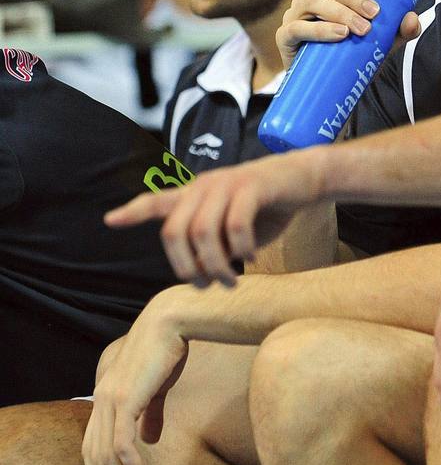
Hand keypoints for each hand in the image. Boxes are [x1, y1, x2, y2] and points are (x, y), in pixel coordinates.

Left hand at [82, 290, 189, 464]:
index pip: (91, 445)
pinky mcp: (126, 400)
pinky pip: (124, 445)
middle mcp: (100, 398)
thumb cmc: (168, 348)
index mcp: (104, 395)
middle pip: (97, 457)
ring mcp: (110, 399)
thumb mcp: (157, 386)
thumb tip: (149, 441)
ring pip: (109, 456)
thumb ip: (150, 414)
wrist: (173, 320)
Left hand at [104, 151, 326, 285]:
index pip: (158, 201)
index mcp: (197, 194)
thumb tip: (199, 272)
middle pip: (175, 232)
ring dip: (216, 264)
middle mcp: (205, 186)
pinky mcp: (252, 186)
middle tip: (205, 286)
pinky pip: (235, 224)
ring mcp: (227, 183)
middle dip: (185, 266)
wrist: (305, 178)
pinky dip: (241, 248)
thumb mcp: (235, 228)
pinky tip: (250, 257)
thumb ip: (213, 245)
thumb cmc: (268, 207)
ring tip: (230, 280)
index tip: (110, 220)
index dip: (134, 211)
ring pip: (203, 233)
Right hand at [276, 0, 421, 69]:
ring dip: (340, 11)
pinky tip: (340, 35)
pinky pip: (297, 28)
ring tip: (362, 29)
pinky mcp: (285, 38)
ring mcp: (294, 16)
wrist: (329, 85)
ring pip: (312, 1)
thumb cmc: (352, 55)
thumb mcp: (380, 41)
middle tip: (374, 13)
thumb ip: (398, 30)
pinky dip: (320, 29)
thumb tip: (412, 19)